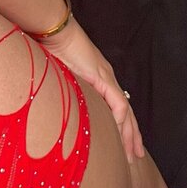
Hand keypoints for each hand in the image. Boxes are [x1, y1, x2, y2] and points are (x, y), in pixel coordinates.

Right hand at [38, 18, 144, 163]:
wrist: (54, 31)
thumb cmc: (51, 50)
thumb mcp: (58, 78)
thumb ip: (61, 92)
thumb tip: (53, 112)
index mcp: (97, 79)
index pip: (114, 107)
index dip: (120, 126)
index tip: (122, 145)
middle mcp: (106, 79)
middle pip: (125, 112)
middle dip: (131, 135)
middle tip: (135, 156)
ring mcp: (106, 77)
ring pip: (125, 111)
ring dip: (130, 133)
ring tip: (133, 153)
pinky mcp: (103, 77)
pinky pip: (117, 103)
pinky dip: (120, 120)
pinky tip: (121, 135)